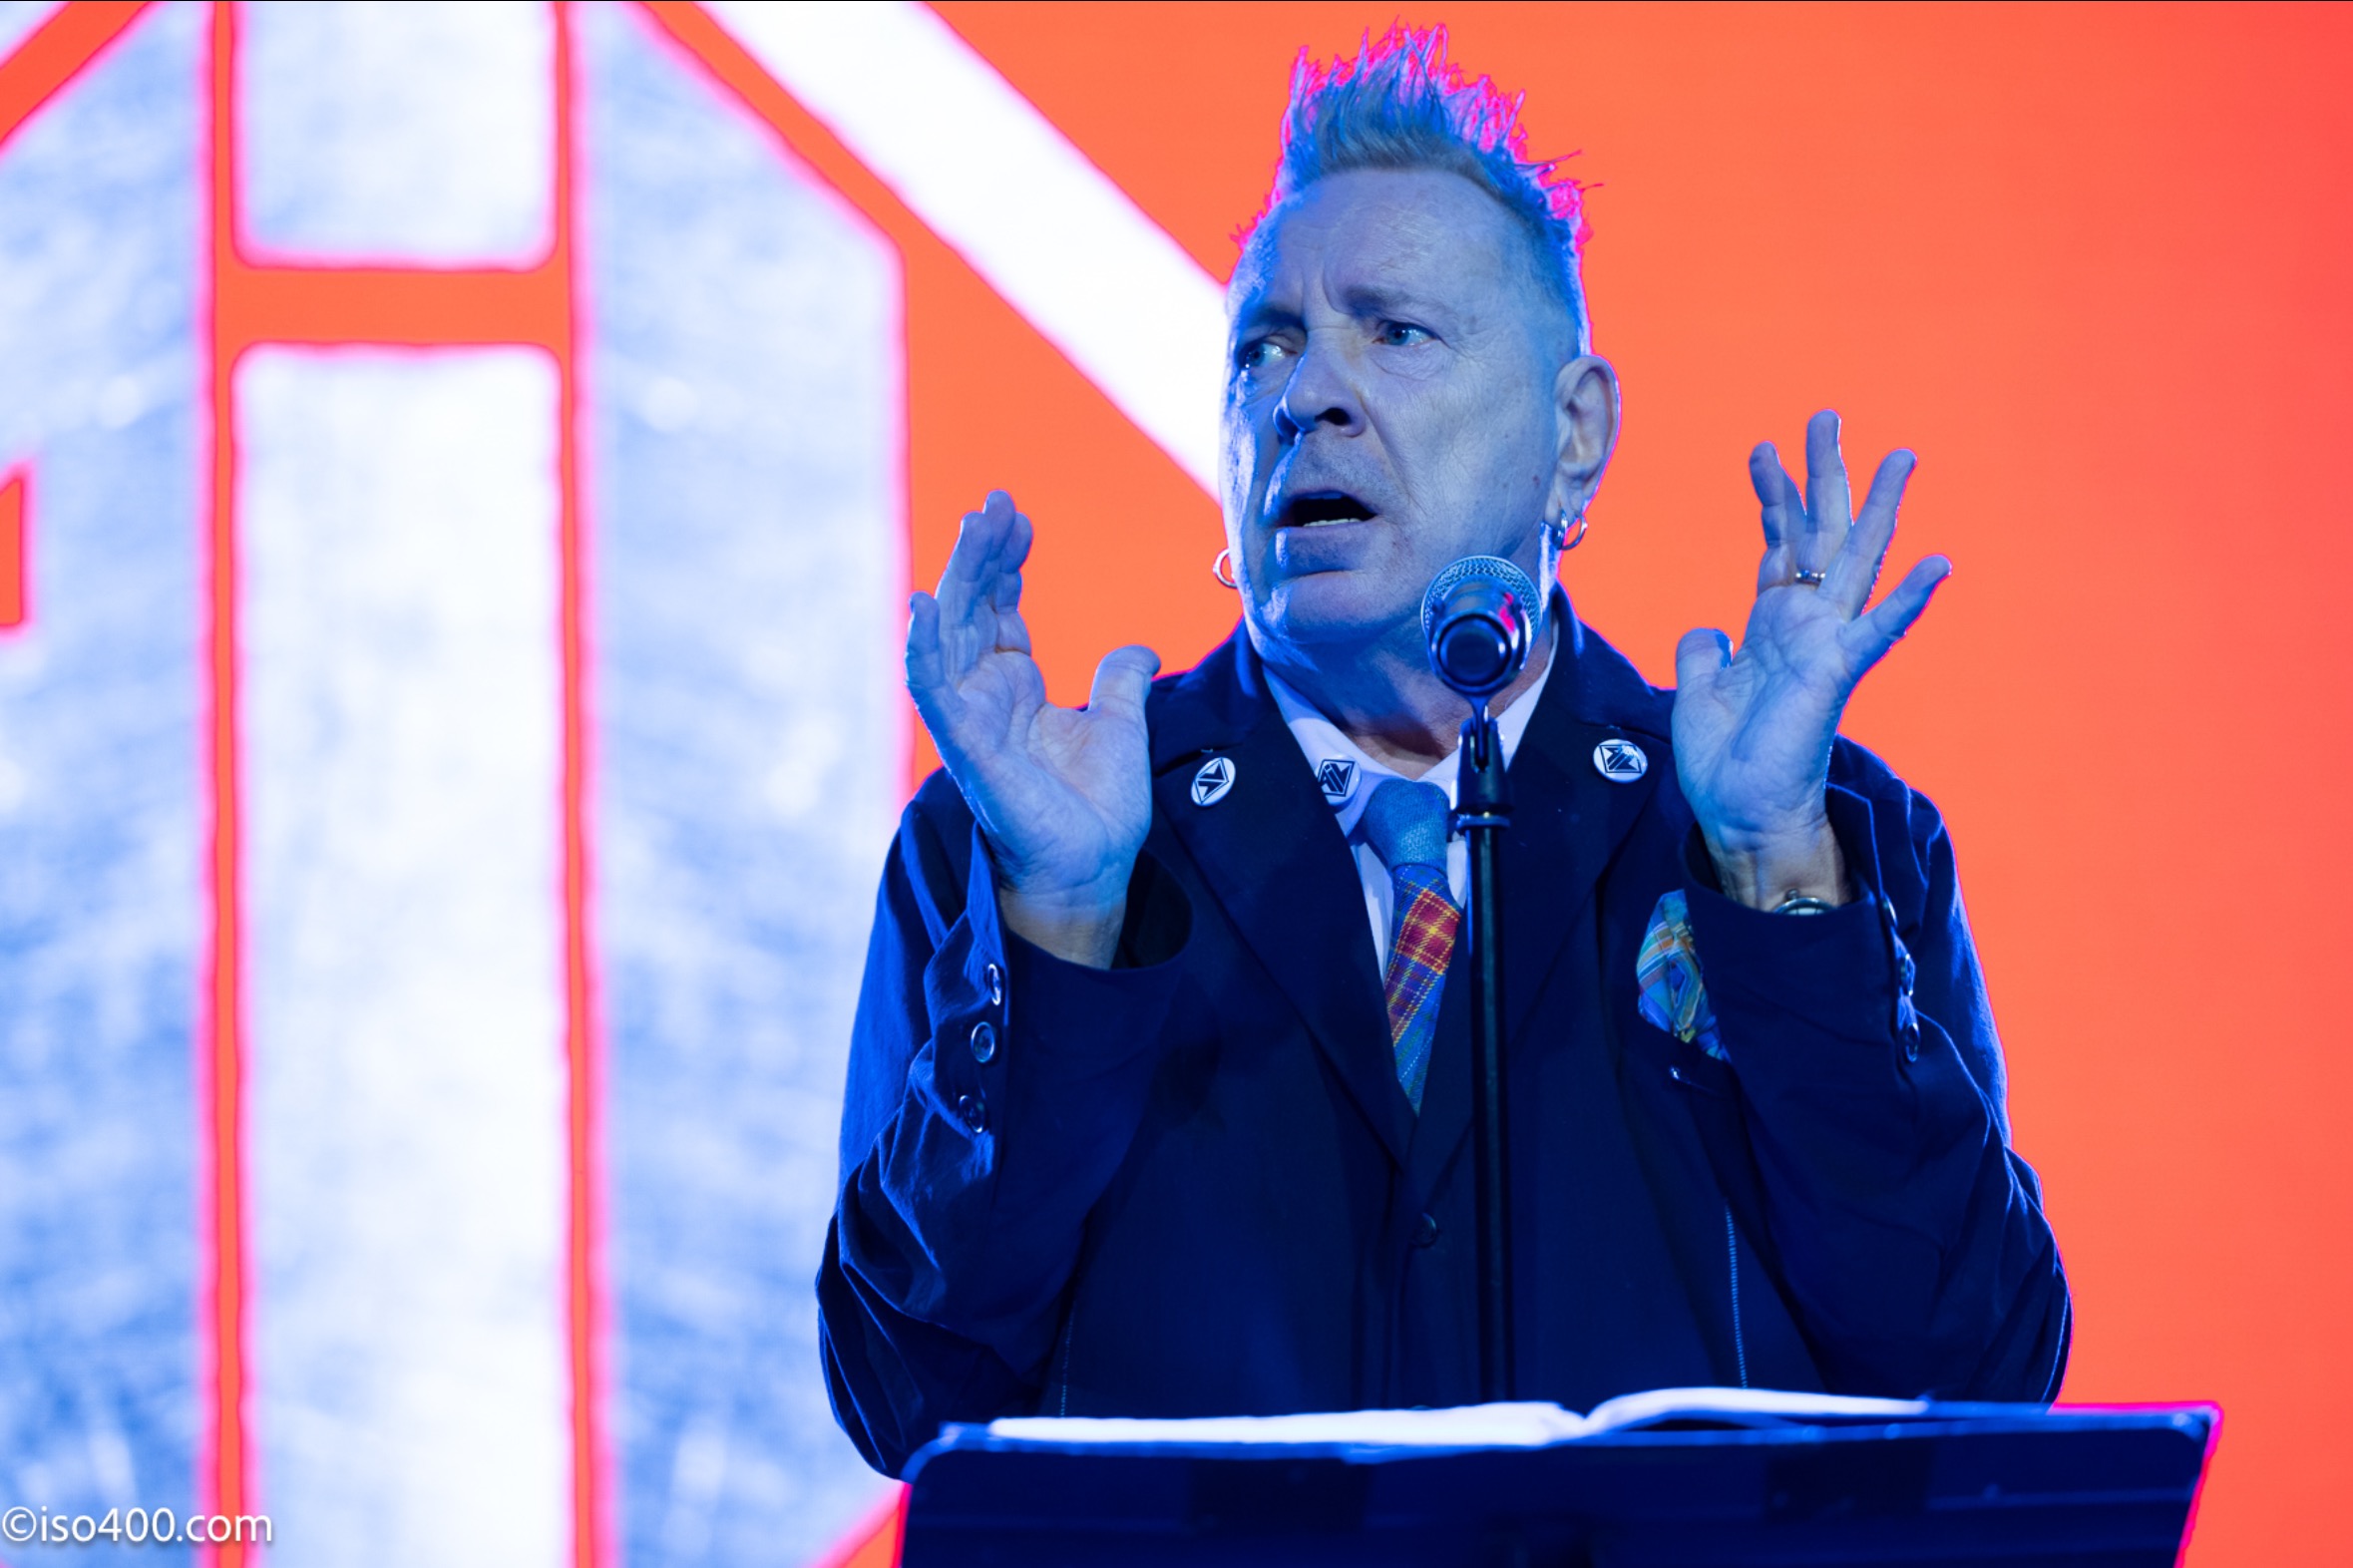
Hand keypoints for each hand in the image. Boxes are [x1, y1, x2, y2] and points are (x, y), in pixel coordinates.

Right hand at [906, 491, 1159, 965]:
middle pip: (971, 607)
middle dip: (981, 552)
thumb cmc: (1095, 810)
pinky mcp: (964, 745)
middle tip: (997, 503)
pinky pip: (932, 689)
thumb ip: (1120, 681)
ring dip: (958, 577)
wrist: (1091, 868)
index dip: (1005, 561)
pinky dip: (923, 647)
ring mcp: (969, 718)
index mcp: (1015, 688)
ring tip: (975, 526)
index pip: (998, 608)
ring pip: (950, 632)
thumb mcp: (1123, 727)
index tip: (1018, 518)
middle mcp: (984, 696)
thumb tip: (1140, 647)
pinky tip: (923, 604)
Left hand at [1672, 411, 1948, 909]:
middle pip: (1819, 535)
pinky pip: (1878, 630)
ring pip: (1857, 564)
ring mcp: (1825, 645)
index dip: (1773, 498)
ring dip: (1878, 510)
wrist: (1740, 816)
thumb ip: (1700, 652)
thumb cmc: (1725, 764)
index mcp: (1771, 628)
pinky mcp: (1836, 673)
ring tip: (1899, 456)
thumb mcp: (1695, 692)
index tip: (1764, 449)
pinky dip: (1908, 597)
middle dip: (1823, 475)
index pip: (1778, 547)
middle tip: (1824, 416)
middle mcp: (1804, 627)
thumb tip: (1706, 629)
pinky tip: (1937, 562)